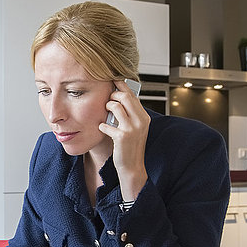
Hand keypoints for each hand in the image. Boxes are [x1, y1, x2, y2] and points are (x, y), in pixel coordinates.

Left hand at [98, 79, 149, 200]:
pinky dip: (102, 126)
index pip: (132, 95)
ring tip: (106, 115)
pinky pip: (106, 124)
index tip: (113, 79)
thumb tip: (119, 97)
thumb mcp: (135, 128)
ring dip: (107, 108)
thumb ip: (130, 114)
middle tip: (107, 100)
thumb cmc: (130, 147)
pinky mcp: (122, 137)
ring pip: (115, 106)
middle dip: (112, 95)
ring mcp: (132, 129)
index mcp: (144, 117)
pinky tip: (103, 129)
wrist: (132, 167)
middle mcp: (140, 121)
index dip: (121, 85)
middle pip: (124, 96)